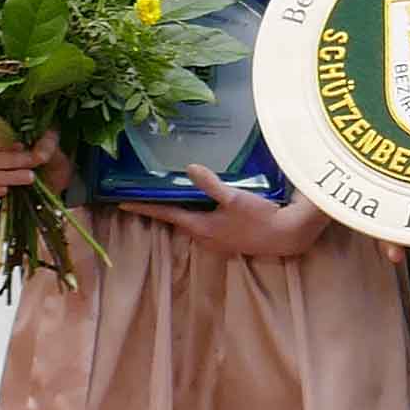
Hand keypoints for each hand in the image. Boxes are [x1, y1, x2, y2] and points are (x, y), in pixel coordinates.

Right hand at [0, 126, 73, 197]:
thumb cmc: (51, 152)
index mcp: (3, 137)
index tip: (20, 145)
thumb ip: (45, 144)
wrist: (61, 174)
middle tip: (32, 162)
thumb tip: (38, 155)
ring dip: (12, 177)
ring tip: (31, 176)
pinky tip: (8, 190)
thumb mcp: (53, 142)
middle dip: (13, 161)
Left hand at [119, 167, 330, 256]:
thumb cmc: (259, 216)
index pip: (166, 215)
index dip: (144, 208)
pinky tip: (209, 206)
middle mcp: (205, 237)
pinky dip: (201, 215)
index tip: (122, 203)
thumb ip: (210, 184)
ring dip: (183, 212)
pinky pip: (207, 226)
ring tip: (177, 196)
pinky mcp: (231, 240)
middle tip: (149, 194)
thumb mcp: (234, 197)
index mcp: (200, 228)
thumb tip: (189, 168)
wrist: (287, 234)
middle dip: (164, 209)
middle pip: (177, 221)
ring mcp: (218, 241)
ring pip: (193, 224)